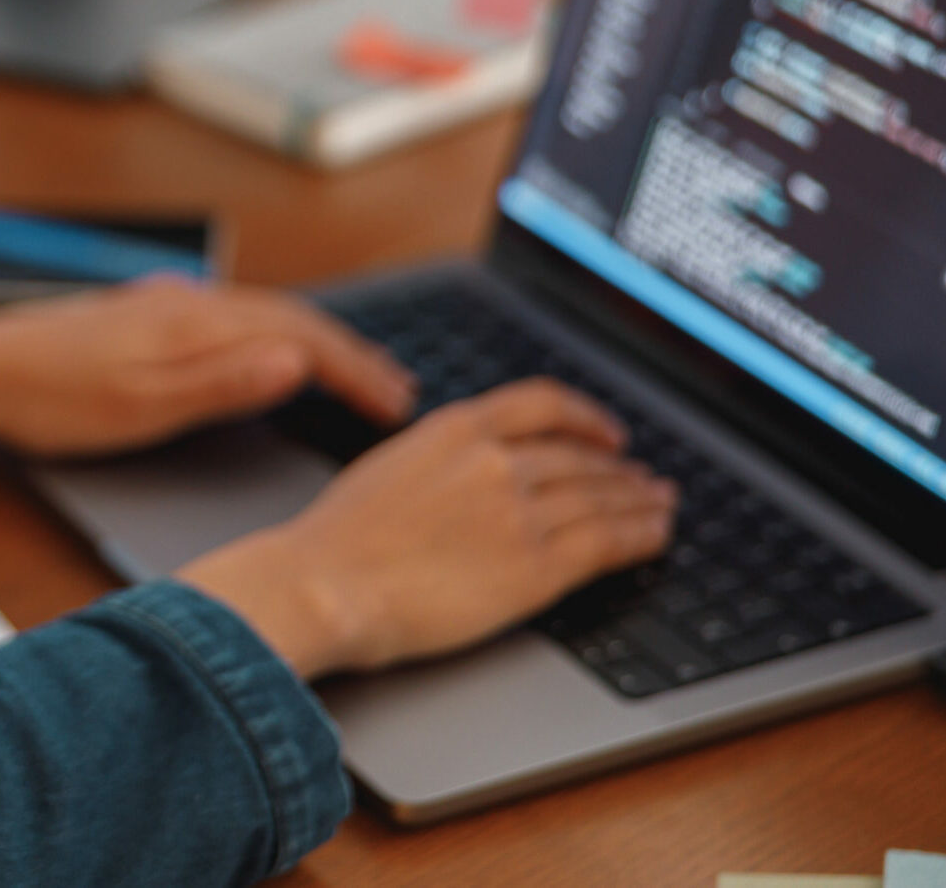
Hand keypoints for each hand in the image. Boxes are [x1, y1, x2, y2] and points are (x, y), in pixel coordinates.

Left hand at [0, 277, 416, 456]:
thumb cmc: (43, 397)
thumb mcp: (136, 407)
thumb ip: (219, 384)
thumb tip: (295, 362)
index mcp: (192, 322)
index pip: (301, 337)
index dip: (355, 370)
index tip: (396, 403)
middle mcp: (184, 303)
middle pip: (289, 318)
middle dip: (348, 354)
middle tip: (394, 392)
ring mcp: (161, 306)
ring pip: (261, 316)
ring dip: (313, 344)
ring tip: (351, 376)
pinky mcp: (142, 318)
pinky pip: (229, 320)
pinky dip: (270, 339)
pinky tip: (269, 357)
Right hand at [177, 379, 678, 679]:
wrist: (328, 584)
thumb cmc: (336, 541)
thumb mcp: (387, 469)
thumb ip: (437, 462)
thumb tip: (465, 476)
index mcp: (454, 429)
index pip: (542, 404)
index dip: (586, 416)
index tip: (605, 431)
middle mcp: (494, 460)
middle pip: (581, 455)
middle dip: (619, 467)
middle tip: (643, 478)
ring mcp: (518, 511)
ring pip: (601, 496)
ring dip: (639, 500)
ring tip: (660, 506)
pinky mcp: (535, 565)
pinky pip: (607, 542)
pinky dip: (640, 536)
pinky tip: (655, 535)